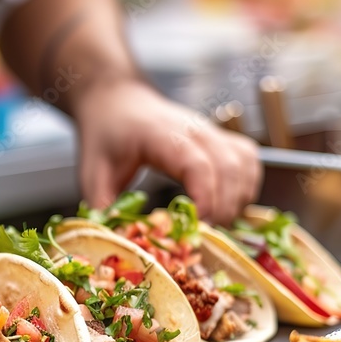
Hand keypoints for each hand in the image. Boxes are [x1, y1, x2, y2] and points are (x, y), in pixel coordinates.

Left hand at [73, 80, 261, 224]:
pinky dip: (247, 185)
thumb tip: (116, 240)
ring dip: (238, 198)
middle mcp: (194, 130)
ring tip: (216, 223)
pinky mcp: (219, 138)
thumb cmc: (106, 135)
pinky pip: (248, 160)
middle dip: (224, 206)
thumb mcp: (92, 172)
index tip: (200, 225)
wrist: (117, 101)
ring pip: (245, 163)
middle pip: (229, 166)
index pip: (197, 164)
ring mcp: (210, 132)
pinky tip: (230, 204)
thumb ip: (103, 206)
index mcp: (162, 136)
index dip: (205, 197)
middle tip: (205, 235)